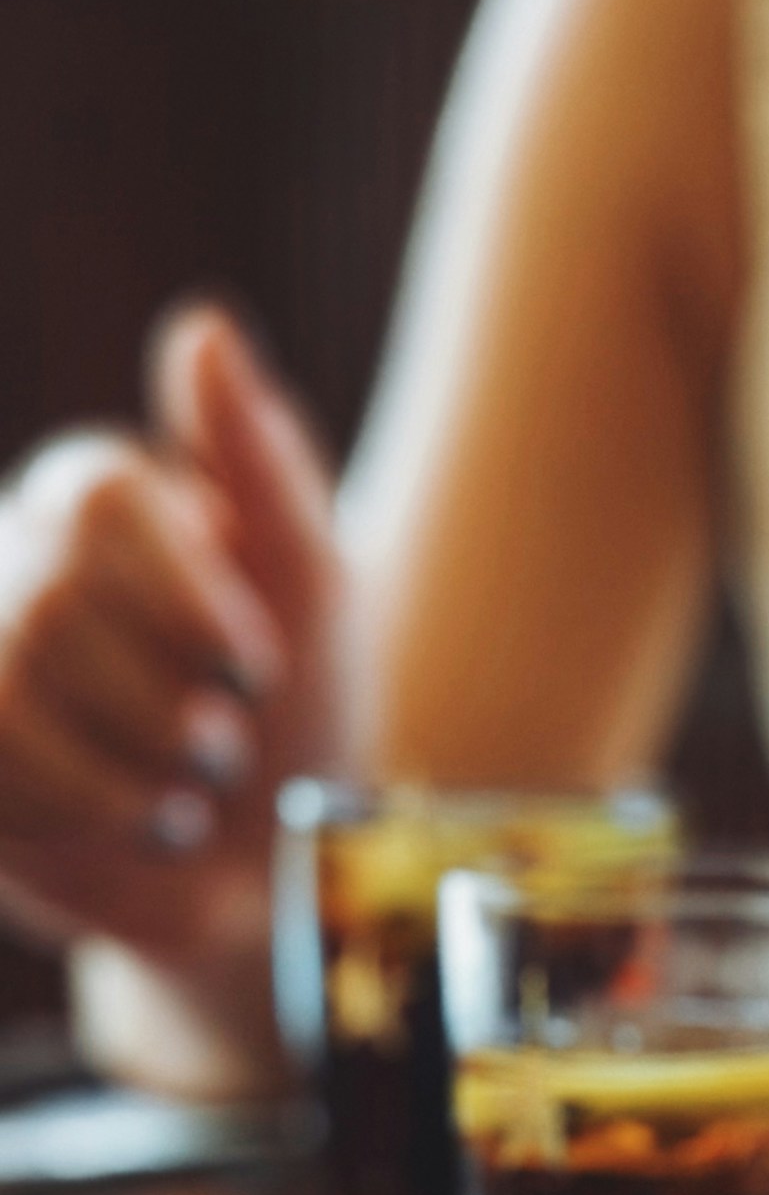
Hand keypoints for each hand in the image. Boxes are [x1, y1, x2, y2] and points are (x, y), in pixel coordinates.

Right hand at [0, 302, 338, 965]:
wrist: (280, 868)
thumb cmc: (302, 711)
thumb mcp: (313, 588)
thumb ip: (261, 459)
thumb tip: (202, 326)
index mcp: (100, 501)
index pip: (98, 495)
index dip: (185, 596)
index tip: (256, 667)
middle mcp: (16, 564)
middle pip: (55, 605)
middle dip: (166, 701)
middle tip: (228, 745)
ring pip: (6, 686)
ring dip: (127, 764)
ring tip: (190, 794)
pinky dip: (81, 810)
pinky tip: (140, 822)